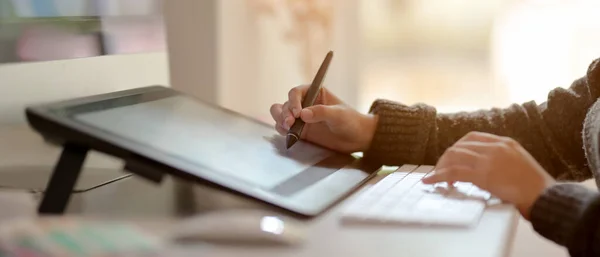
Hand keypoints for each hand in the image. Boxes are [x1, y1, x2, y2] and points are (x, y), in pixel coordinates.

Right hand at [269, 85, 376, 152]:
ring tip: (287, 128)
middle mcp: (305, 104)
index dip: (293, 101)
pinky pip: (285, 128)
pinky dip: (283, 130)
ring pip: (281, 115)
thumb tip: (303, 114)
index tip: (297, 113)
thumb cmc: (351, 121)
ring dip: (280, 120)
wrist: (357, 139)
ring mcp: (301, 118)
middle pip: (286, 104)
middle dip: (285, 113)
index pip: (296, 92)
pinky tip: (288, 134)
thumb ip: (321, 112)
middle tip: (290, 123)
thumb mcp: (339, 115)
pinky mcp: (300, 131)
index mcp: (315, 93)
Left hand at [421, 132, 555, 218]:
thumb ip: (501, 159)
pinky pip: (453, 172)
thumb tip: (482, 167)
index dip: (458, 147)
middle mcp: (495, 147)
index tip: (452, 157)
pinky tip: (431, 181)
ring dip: (441, 167)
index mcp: (504, 142)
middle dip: (446, 158)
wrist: (544, 195)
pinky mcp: (482, 175)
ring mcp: (488, 160)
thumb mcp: (519, 162)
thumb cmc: (534, 186)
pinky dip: (438, 176)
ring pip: (454, 156)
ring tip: (437, 177)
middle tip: (441, 170)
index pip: (472, 137)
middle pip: (460, 146)